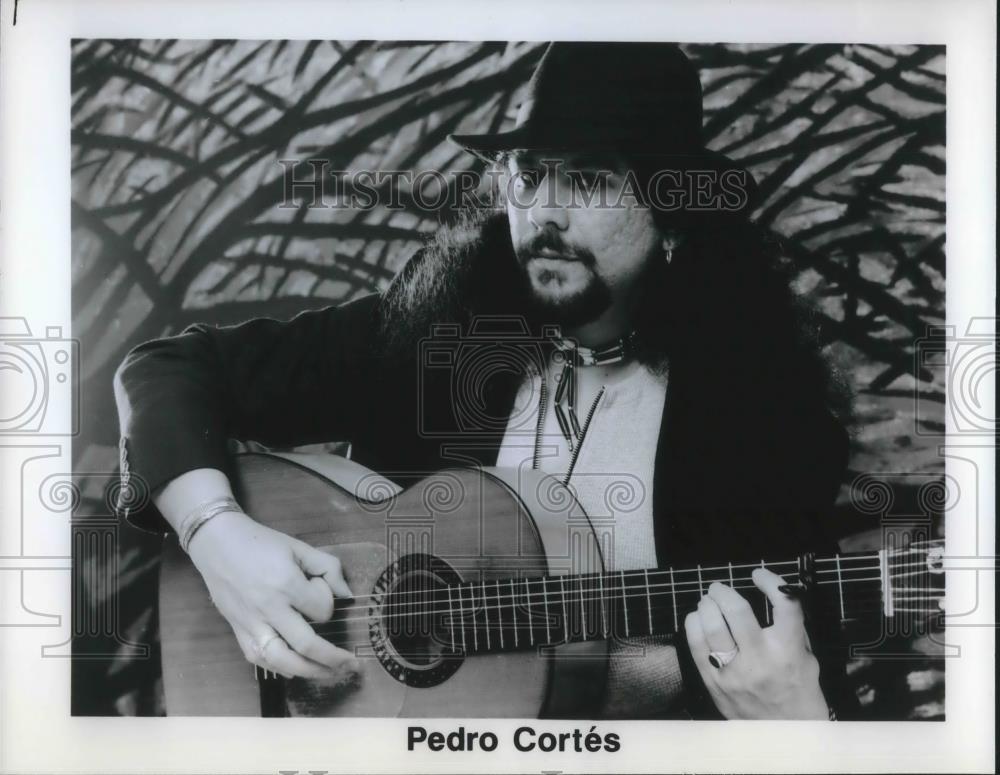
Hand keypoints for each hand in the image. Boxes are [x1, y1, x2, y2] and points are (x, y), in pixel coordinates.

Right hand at [186, 510, 358, 680]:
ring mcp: (250, 623)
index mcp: (286, 584)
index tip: (323, 593)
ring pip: (281, 660)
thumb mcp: (299, 547)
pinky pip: (259, 659)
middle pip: (306, 645)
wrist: (217, 543)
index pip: (321, 610)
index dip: (329, 605)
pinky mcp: (237, 630)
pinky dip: (279, 668)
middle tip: (351, 665)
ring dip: (309, 672)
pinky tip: (296, 670)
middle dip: (333, 659)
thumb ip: (328, 568)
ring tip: (329, 674)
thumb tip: (347, 595)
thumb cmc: (260, 543)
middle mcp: (269, 609)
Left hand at [683, 567, 828, 718]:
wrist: (788, 734)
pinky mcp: (714, 683)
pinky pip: (695, 646)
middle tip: (719, 588)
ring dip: (706, 606)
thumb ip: (790, 627)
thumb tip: (772, 593)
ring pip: (711, 626)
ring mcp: (734, 673)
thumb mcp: (806, 656)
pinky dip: (694, 626)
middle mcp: (760, 659)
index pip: (783, 603)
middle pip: (735, 610)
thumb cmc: (798, 691)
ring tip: (707, 601)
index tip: (759, 575)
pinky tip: (697, 620)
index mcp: (788, 650)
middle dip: (723, 592)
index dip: (771, 580)